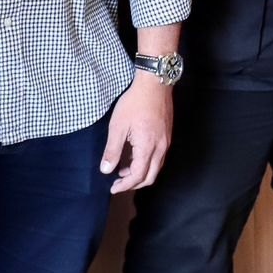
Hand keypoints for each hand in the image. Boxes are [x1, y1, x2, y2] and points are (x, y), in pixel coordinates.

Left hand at [100, 72, 172, 193]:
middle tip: (119, 182)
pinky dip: (147, 164)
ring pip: (156, 168)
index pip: (138, 175)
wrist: (154, 84)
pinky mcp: (167, 136)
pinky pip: (159, 158)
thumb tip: (106, 170)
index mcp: (147, 147)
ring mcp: (166, 142)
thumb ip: (112, 150)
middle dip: (134, 184)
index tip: (113, 187)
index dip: (125, 185)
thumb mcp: (118, 126)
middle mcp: (160, 148)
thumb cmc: (135, 102)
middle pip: (150, 177)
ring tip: (124, 170)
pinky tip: (135, 156)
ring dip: (141, 174)